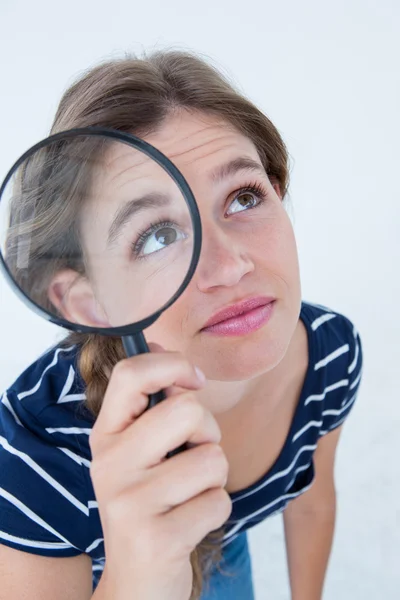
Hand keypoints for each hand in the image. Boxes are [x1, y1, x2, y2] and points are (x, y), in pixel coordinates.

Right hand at [89, 343, 231, 599]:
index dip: (173, 364)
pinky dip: (214, 511)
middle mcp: (110, 464)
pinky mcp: (158, 538)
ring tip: (188, 494)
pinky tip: (188, 524)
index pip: (131, 373)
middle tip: (193, 454)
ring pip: (212, 458)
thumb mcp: (135, 451)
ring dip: (214, 478)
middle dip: (207, 432)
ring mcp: (130, 502)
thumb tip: (158, 343)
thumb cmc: (147, 503)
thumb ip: (148, 402)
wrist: (135, 581)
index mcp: (105, 435)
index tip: (194, 380)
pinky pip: (218, 501)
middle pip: (187, 410)